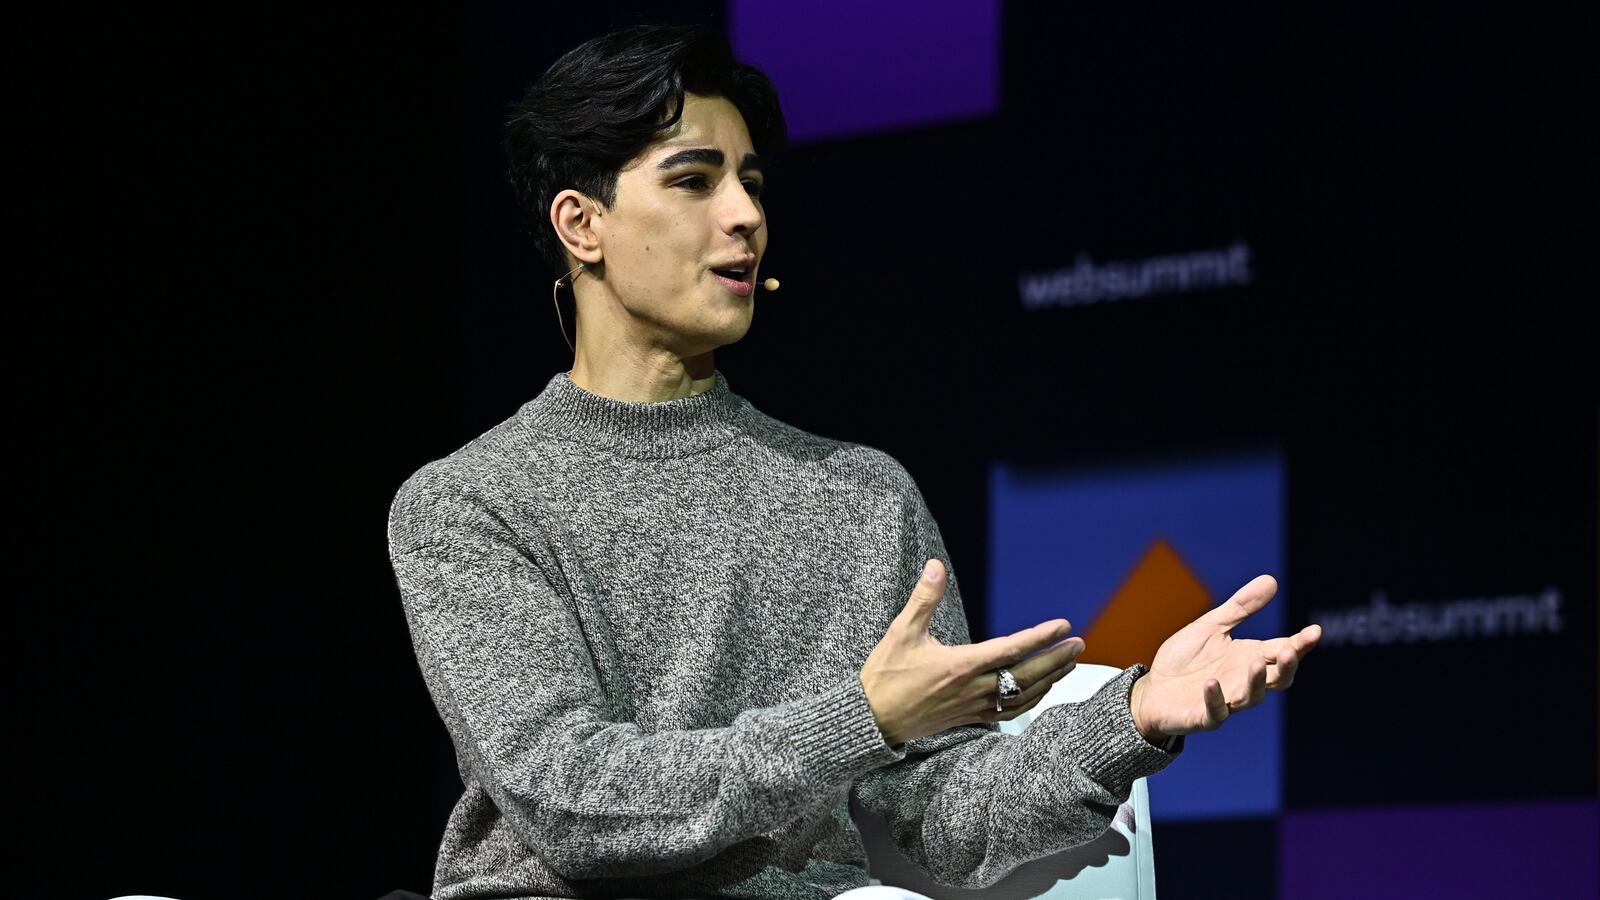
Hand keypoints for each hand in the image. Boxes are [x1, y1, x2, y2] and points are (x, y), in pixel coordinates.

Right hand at [860, 558, 1082, 745]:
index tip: (1062, 625)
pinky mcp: (969, 718)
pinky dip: (1031, 701)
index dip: (1040, 636)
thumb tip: (936, 565)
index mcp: (959, 665)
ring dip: (1049, 679)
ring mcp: (973, 706)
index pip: (1010, 649)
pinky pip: (1009, 713)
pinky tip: (1042, 692)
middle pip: (1026, 675)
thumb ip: (923, 598)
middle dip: (1056, 658)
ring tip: (1069, 664)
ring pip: (1022, 695)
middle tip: (1079, 644)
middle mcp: (972, 688)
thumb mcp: (901, 631)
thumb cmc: (885, 675)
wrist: (873, 719)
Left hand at [1129, 574, 1321, 741]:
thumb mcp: (1211, 627)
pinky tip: (1212, 683)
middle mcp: (1243, 682)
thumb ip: (1241, 608)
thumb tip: (1272, 579)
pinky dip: (1215, 699)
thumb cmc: (1185, 659)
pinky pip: (1214, 712)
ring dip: (1256, 682)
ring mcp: (1225, 701)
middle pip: (1276, 679)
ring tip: (1256, 662)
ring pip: (1250, 697)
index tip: (1314, 631)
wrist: (1153, 691)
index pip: (1282, 651)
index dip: (1300, 643)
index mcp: (1249, 658)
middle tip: (1291, 650)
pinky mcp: (1202, 717)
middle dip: (1286, 666)